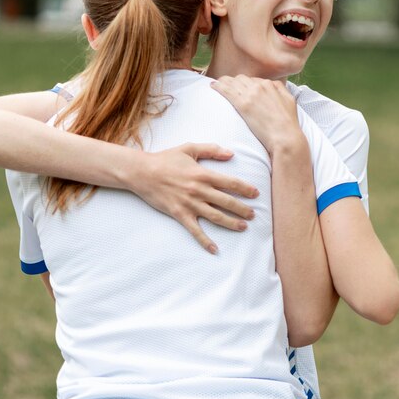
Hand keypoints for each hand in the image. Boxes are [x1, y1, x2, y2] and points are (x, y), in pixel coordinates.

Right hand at [130, 143, 258, 253]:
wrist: (143, 172)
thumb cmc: (166, 159)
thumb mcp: (189, 148)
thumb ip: (211, 149)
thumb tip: (230, 153)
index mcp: (203, 174)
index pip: (230, 183)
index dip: (245, 188)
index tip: (256, 193)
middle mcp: (199, 190)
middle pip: (227, 201)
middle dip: (243, 209)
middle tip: (253, 214)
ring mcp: (190, 204)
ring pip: (216, 216)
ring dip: (231, 223)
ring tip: (243, 227)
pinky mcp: (180, 214)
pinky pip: (195, 231)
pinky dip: (205, 241)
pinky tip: (215, 250)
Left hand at [211, 75, 303, 154]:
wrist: (285, 136)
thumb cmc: (288, 123)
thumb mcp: (289, 100)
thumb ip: (280, 90)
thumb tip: (273, 86)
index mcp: (271, 84)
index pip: (253, 80)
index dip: (245, 85)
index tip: (240, 89)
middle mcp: (260, 86)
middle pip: (242, 79)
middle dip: (234, 82)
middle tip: (227, 87)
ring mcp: (251, 94)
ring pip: (232, 82)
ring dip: (224, 82)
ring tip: (217, 85)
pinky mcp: (243, 104)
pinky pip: (226, 90)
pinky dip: (218, 87)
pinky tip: (213, 87)